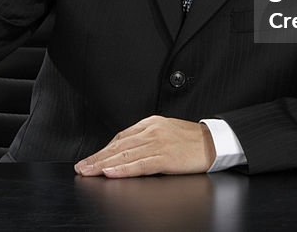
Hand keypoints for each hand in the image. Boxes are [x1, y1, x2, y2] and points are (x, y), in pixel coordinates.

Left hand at [74, 115, 215, 177]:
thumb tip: (127, 151)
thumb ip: (147, 138)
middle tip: (82, 167)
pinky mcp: (166, 157)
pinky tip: (111, 172)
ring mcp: (158, 143)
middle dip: (98, 157)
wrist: (215, 142)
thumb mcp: (166, 131)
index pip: (121, 136)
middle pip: (119, 146)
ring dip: (104, 164)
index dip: (104, 149)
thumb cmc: (192, 140)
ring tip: (89, 171)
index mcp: (151, 123)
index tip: (91, 159)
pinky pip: (140, 164)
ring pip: (125, 155)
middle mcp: (152, 131)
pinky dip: (123, 169)